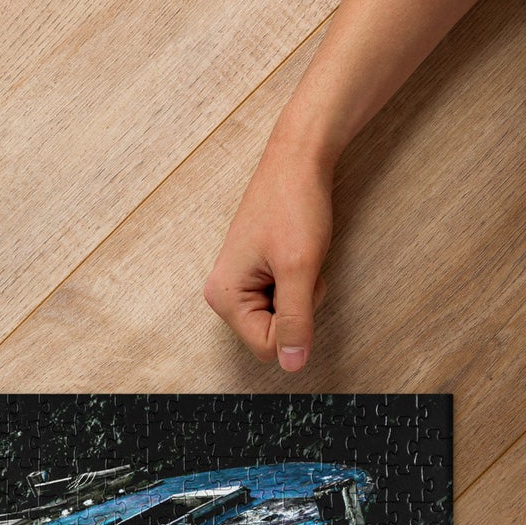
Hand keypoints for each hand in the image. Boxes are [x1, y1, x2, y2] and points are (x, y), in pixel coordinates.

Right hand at [202, 134, 332, 371]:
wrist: (299, 158)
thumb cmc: (294, 205)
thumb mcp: (300, 269)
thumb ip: (296, 321)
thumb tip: (293, 366)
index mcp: (224, 297)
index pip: (267, 346)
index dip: (295, 323)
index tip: (299, 280)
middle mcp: (224, 295)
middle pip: (272, 335)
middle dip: (298, 308)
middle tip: (301, 268)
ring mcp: (238, 285)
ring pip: (281, 319)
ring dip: (301, 294)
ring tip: (298, 258)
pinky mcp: (253, 276)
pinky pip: (282, 300)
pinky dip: (298, 283)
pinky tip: (295, 256)